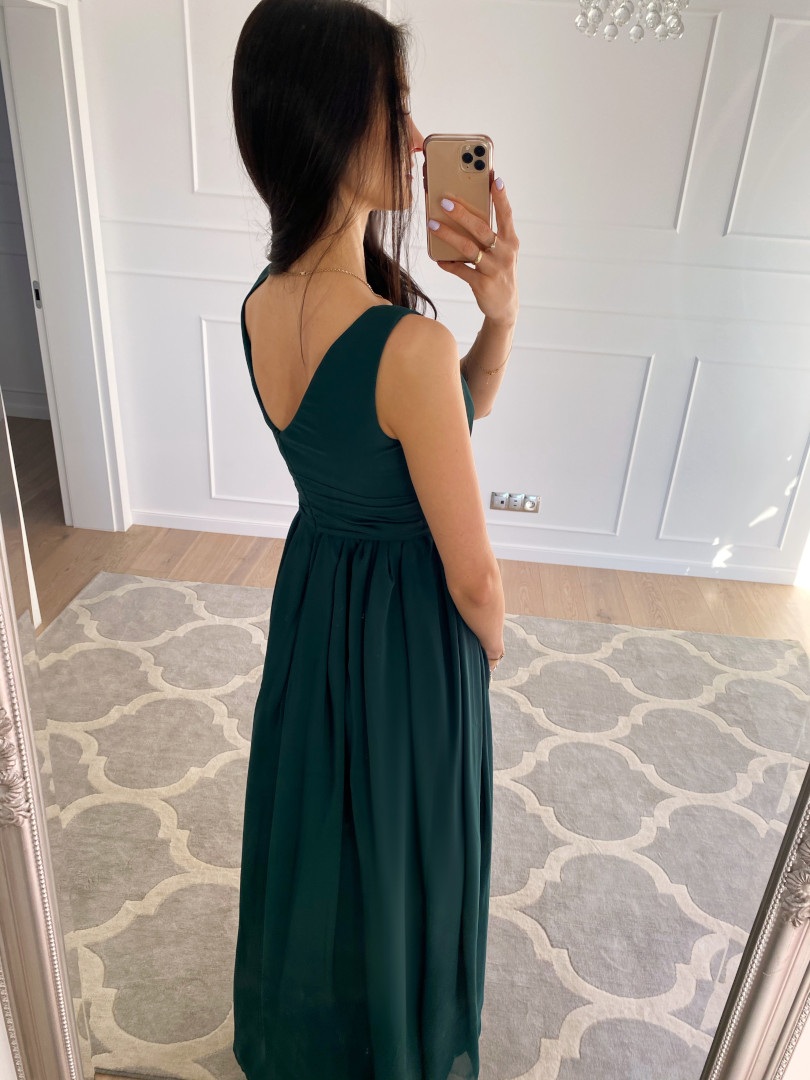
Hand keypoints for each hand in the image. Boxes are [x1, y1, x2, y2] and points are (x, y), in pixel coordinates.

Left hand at [431, 175, 518, 327]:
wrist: (505, 306)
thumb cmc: (500, 271)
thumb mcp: (502, 252)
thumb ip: (491, 234)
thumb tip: (465, 212)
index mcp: (511, 241)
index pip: (506, 215)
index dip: (501, 197)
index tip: (494, 179)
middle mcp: (504, 253)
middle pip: (481, 229)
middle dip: (462, 214)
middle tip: (445, 201)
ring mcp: (494, 269)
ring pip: (468, 248)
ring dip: (448, 235)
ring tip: (432, 224)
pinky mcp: (482, 284)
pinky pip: (461, 270)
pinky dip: (448, 263)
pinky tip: (437, 258)